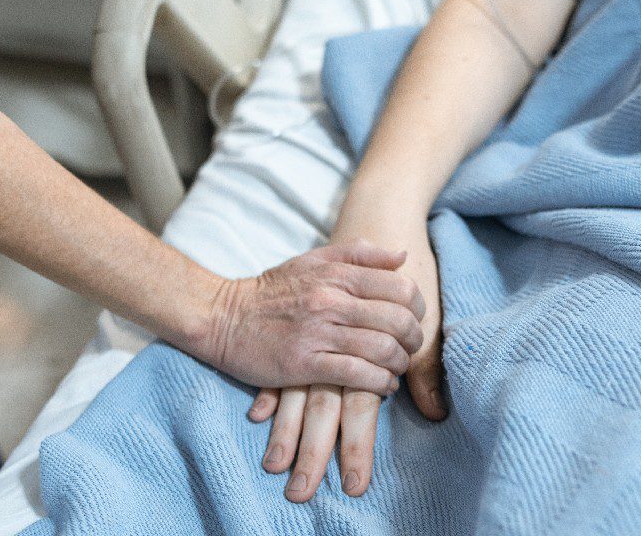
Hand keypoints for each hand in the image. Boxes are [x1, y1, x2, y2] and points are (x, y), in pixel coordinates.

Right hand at [246, 228, 444, 501]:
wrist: (222, 317)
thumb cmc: (272, 290)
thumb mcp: (313, 260)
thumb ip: (358, 254)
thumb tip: (402, 255)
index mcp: (337, 275)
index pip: (400, 288)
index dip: (418, 307)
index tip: (415, 319)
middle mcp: (331, 301)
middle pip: (397, 320)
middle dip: (414, 339)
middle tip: (411, 348)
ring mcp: (319, 333)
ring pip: (381, 349)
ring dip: (399, 363)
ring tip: (397, 368)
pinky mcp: (305, 364)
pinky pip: (357, 375)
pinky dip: (379, 383)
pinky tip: (382, 385)